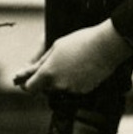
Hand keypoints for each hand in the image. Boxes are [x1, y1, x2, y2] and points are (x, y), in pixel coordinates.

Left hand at [13, 21, 132, 95]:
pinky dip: (74, 81)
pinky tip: (81, 68)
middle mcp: (59, 85)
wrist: (106, 46)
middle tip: (54, 65)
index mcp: (48, 73)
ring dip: (60, 80)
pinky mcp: (84, 91)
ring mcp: (72, 89)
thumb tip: (26, 72)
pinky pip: (73, 88)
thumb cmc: (79, 42)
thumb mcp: (55, 47)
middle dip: (45, 80)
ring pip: (60, 88)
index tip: (27, 80)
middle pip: (45, 88)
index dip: (27, 84)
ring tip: (71, 62)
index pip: (30, 88)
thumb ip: (40, 63)